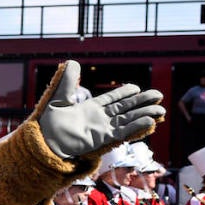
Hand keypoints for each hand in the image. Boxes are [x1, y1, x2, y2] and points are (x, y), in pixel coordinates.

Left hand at [36, 61, 164, 158]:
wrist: (43, 142)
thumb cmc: (47, 123)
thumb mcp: (58, 98)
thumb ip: (67, 81)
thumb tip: (73, 62)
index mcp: (89, 108)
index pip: (112, 98)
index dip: (125, 93)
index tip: (137, 88)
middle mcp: (99, 118)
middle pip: (125, 108)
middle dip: (141, 102)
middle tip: (159, 95)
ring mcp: (102, 129)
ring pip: (128, 120)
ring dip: (144, 114)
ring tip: (161, 110)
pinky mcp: (102, 139)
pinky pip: (122, 132)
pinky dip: (135, 127)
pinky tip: (149, 122)